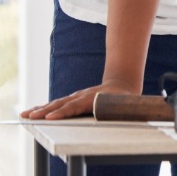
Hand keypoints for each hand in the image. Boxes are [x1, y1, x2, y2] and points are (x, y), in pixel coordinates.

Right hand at [20, 79, 141, 119]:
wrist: (122, 84)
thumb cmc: (123, 98)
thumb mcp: (123, 103)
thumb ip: (115, 109)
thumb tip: (111, 113)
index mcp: (93, 98)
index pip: (75, 106)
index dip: (63, 112)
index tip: (50, 118)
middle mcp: (81, 96)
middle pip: (61, 104)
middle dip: (45, 111)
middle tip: (31, 117)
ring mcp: (75, 97)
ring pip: (56, 103)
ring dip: (40, 110)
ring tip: (25, 115)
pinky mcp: (72, 99)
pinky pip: (56, 104)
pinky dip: (43, 108)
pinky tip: (32, 112)